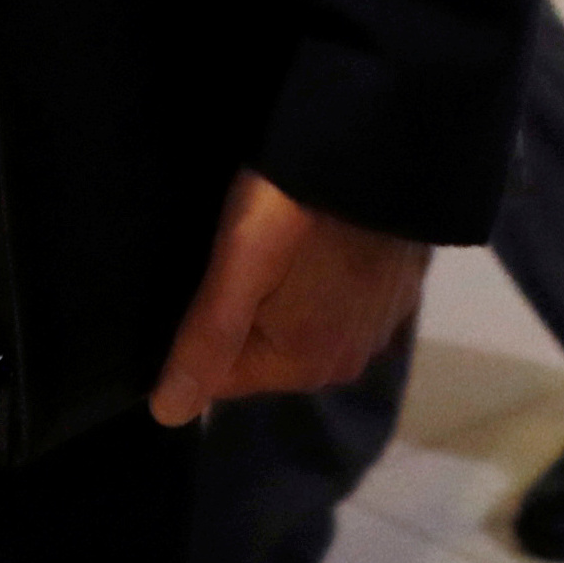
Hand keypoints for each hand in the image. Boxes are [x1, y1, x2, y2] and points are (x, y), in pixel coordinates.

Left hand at [148, 172, 427, 425]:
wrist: (382, 148)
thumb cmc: (296, 204)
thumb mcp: (238, 263)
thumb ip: (205, 340)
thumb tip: (168, 414)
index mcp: (304, 366)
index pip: (222, 377)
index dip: (198, 329)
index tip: (201, 274)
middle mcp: (345, 362)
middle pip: (261, 352)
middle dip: (240, 312)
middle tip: (234, 250)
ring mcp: (376, 327)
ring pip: (297, 324)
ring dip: (279, 293)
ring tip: (269, 238)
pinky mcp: (395, 292)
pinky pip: (334, 300)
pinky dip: (317, 277)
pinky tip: (310, 237)